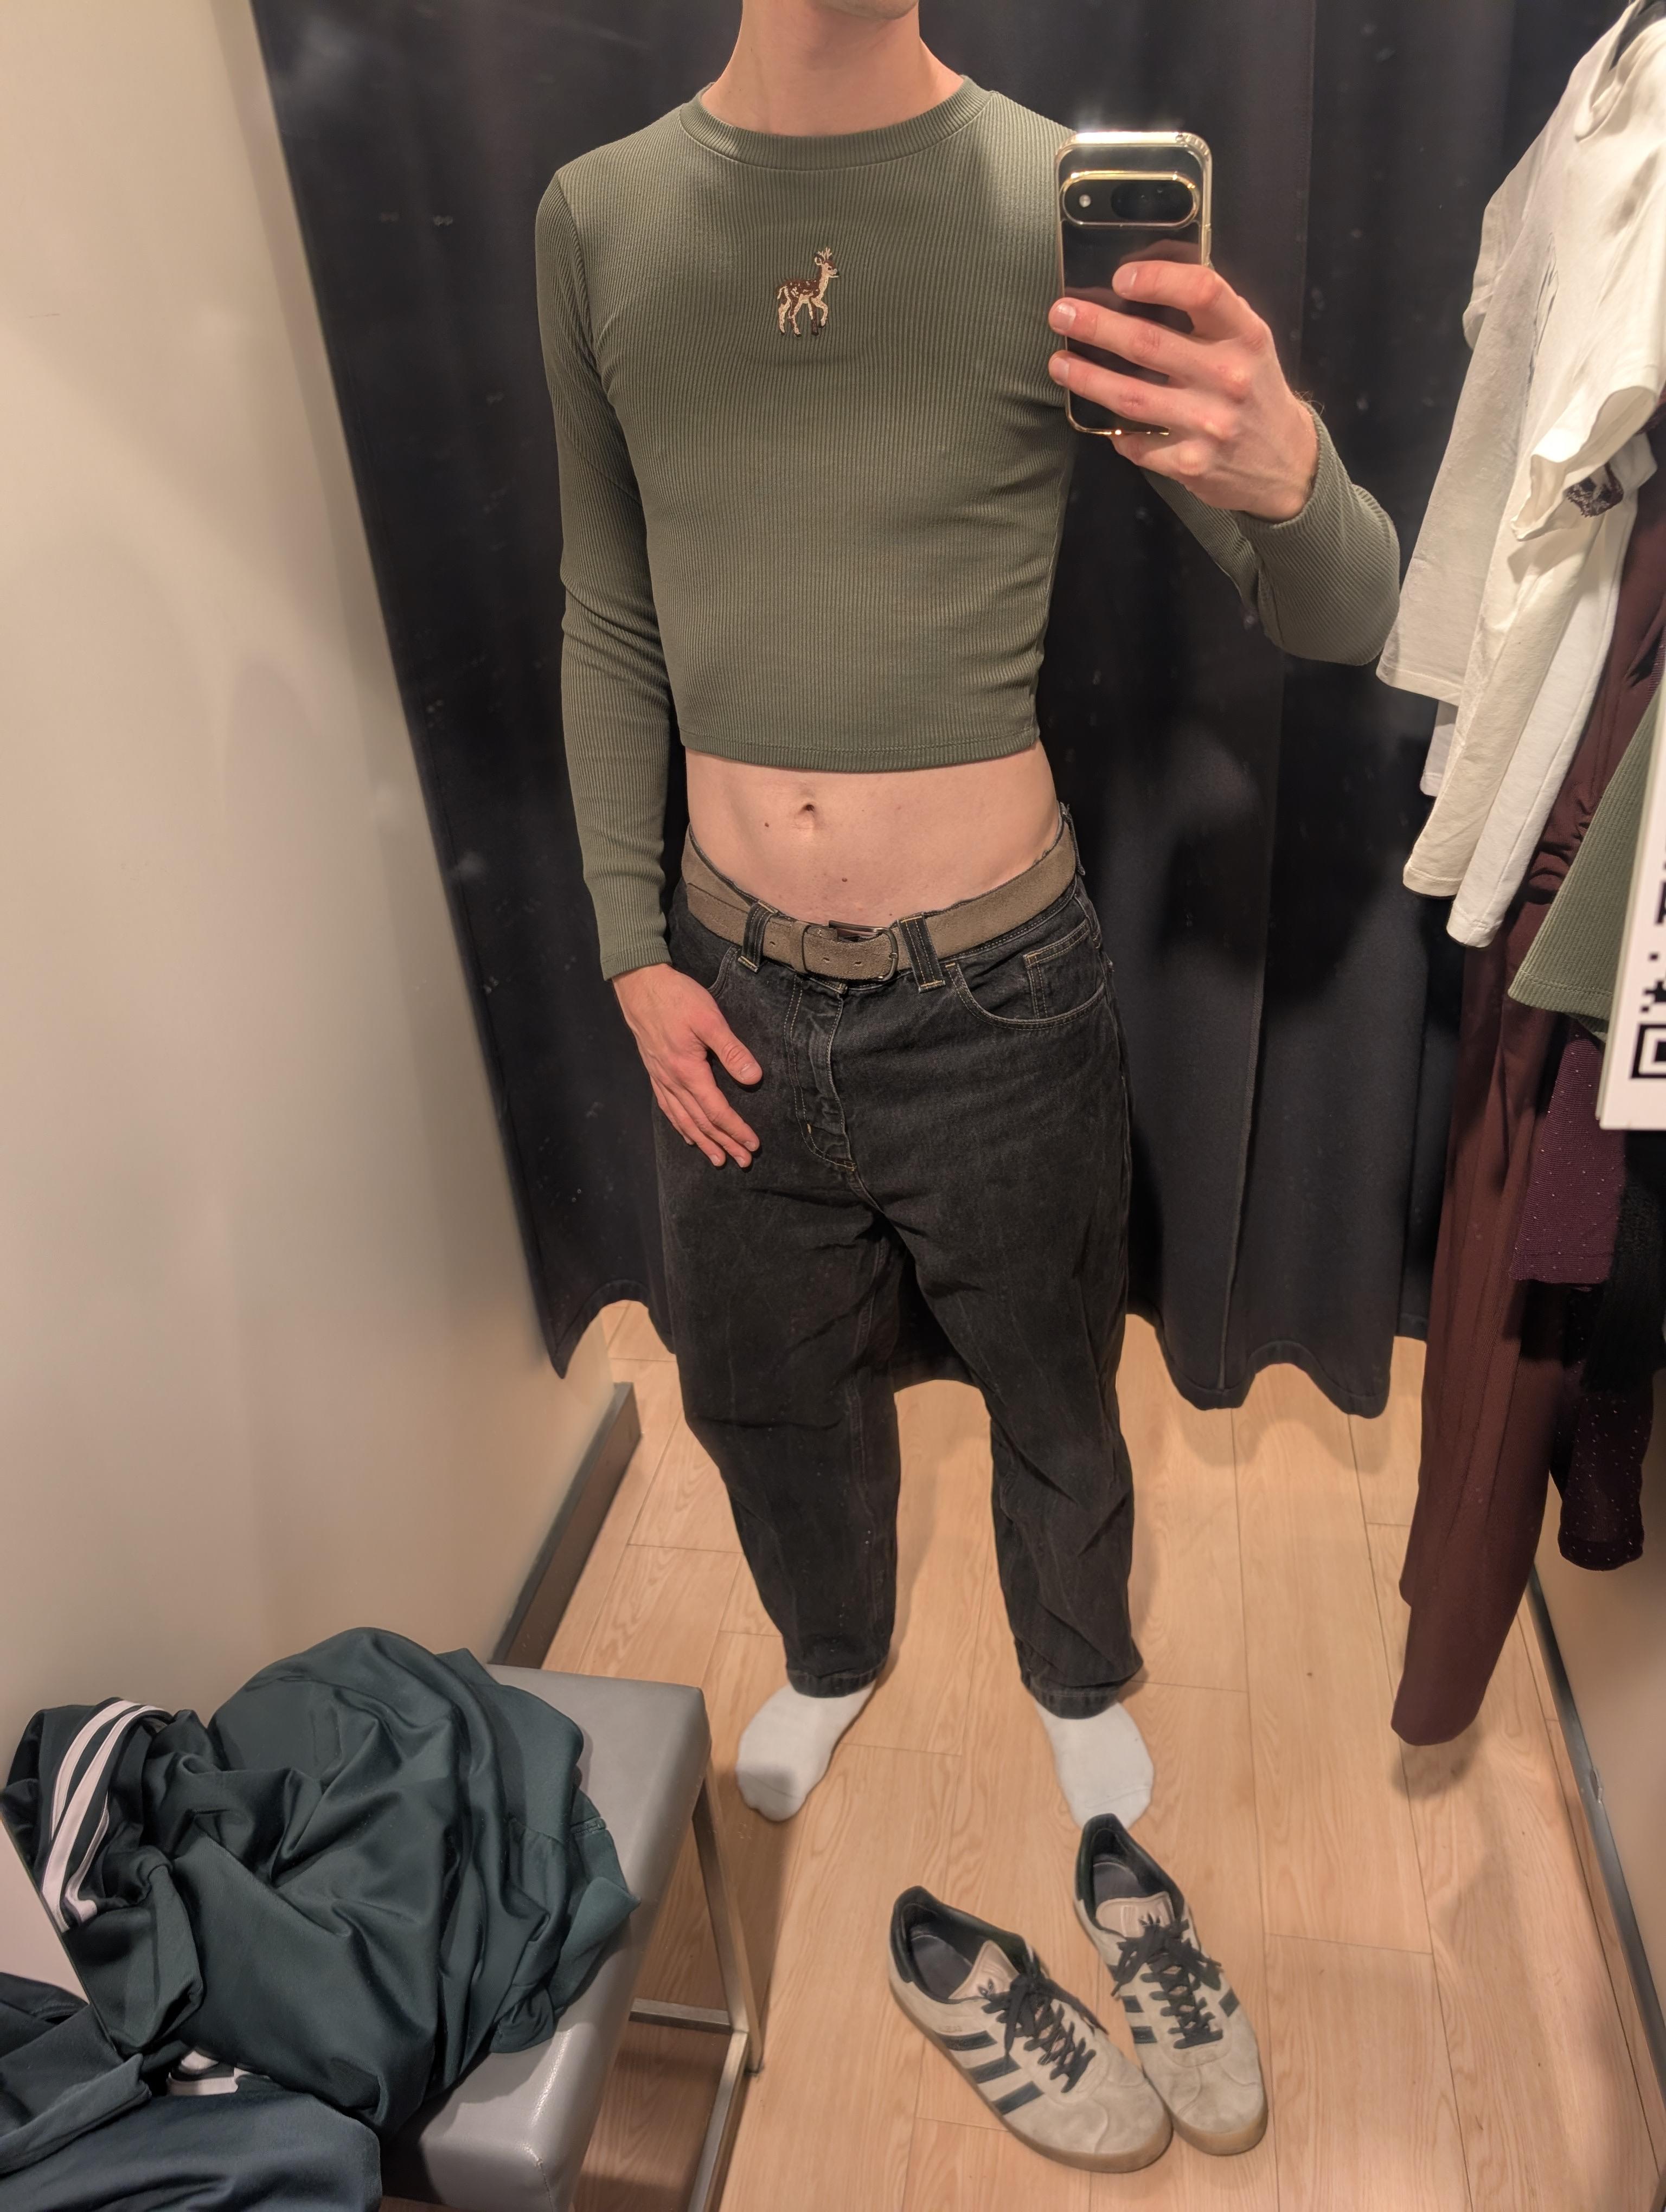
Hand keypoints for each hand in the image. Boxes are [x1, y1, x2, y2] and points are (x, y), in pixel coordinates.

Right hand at [614, 962, 760, 1167]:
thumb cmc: (677, 998)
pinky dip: (680, 1125)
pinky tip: (686, 1134)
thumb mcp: (709, 1019)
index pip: (716, 1111)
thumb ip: (731, 1050)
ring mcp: (660, 1077)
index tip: (752, 1145)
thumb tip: (753, 1078)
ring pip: (683, 1119)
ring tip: (717, 1159)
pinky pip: (668, 1107)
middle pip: (701, 1122)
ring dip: (702, 1142)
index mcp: (688, 1071)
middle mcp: (672, 1081)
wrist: (639, 983)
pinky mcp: (654, 1070)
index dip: (736, 1130)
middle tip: (742, 1162)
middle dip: (723, 1143)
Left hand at [1047, 263, 1317, 519]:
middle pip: (1148, 343)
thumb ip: (1209, 316)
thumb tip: (1146, 284)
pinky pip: (1137, 444)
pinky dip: (1116, 432)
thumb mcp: (1248, 343)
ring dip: (1086, 378)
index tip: (1120, 278)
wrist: (1286, 463)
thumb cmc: (1256, 391)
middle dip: (1095, 326)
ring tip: (1059, 363)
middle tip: (1061, 314)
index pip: (1201, 292)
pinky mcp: (1191, 464)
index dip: (1157, 279)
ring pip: (1131, 397)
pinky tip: (1102, 422)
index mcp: (1244, 336)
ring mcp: (1208, 424)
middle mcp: (1228, 377)